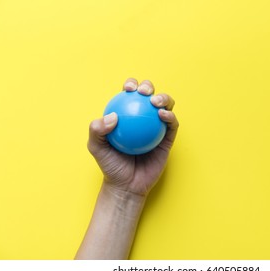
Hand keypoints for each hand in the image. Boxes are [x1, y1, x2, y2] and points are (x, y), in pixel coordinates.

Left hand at [87, 78, 178, 195]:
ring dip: (164, 98)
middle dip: (148, 86)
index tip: (128, 88)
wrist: (126, 185)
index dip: (131, 85)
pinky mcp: (168, 138)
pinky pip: (172, 124)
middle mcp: (143, 118)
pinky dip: (170, 116)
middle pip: (149, 95)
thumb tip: (112, 116)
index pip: (130, 95)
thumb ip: (97, 130)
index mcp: (127, 115)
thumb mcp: (96, 147)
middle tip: (143, 93)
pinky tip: (163, 115)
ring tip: (156, 102)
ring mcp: (157, 127)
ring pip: (165, 105)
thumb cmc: (111, 165)